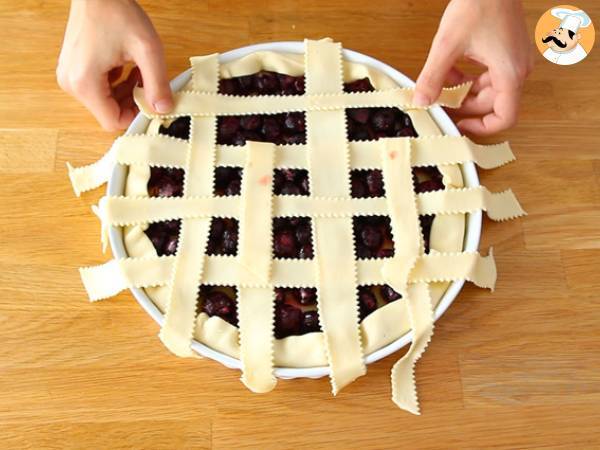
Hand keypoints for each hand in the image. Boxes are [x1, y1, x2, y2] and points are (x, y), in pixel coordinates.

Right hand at [56, 0, 172, 130]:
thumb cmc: (117, 12)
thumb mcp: (147, 49)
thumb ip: (157, 83)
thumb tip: (164, 109)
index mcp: (84, 83)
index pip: (113, 121)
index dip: (136, 115)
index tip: (152, 100)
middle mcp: (71, 84)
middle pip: (109, 112)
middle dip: (133, 102)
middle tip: (149, 84)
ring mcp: (70, 76)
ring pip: (105, 102)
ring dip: (127, 92)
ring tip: (140, 72)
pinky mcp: (73, 69)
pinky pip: (99, 89)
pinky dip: (117, 84)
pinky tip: (128, 67)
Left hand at [414, 0, 532, 134]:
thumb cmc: (478, 4)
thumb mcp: (447, 46)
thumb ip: (433, 78)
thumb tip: (421, 101)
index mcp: (510, 73)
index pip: (505, 117)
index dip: (482, 128)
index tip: (461, 125)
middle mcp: (517, 70)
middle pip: (492, 103)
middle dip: (464, 105)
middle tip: (440, 104)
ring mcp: (514, 60)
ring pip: (488, 89)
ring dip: (463, 90)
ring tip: (440, 84)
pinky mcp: (507, 51)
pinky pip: (488, 73)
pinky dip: (468, 76)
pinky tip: (449, 69)